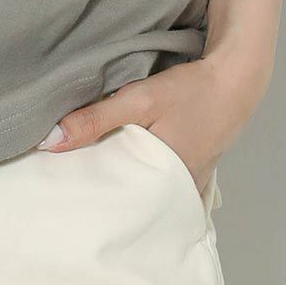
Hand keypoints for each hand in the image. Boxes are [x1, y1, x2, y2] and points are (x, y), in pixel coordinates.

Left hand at [36, 47, 268, 193]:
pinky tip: (131, 176)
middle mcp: (178, 192)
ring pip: (150, 194)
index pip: (118, 204)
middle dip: (107, 200)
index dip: (91, 203)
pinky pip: (166, 186)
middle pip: (134, 202)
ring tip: (94, 190)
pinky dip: (149, 183)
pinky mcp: (196, 172)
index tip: (63, 202)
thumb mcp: (139, 100)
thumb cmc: (189, 91)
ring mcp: (190, 184)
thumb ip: (95, 120)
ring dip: (128, 190)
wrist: (236, 80)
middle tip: (73, 199)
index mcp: (163, 182)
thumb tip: (49, 143)